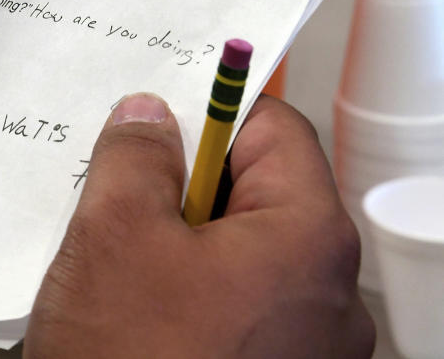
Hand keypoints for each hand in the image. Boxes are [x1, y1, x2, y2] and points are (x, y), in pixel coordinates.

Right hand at [24, 94, 373, 358]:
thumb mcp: (114, 233)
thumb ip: (135, 155)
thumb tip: (149, 114)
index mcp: (309, 238)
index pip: (275, 128)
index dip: (212, 110)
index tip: (157, 112)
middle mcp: (329, 294)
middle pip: (260, 195)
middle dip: (185, 184)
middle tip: (120, 193)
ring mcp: (309, 348)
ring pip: (242, 256)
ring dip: (181, 242)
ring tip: (119, 261)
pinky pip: (238, 309)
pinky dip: (190, 295)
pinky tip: (137, 313)